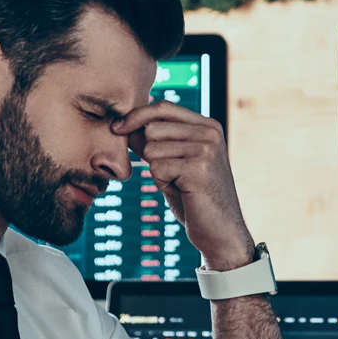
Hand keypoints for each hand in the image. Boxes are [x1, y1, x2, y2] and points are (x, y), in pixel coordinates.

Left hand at [114, 101, 254, 269]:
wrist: (220, 232)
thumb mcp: (175, 163)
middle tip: (172, 175)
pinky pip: (157, 168)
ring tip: (179, 184)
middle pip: (153, 127)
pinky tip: (182, 192)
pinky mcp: (198, 168)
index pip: (163, 107)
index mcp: (208, 126)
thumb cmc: (195, 198)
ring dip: (157, 171)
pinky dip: (162, 184)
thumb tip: (122, 123)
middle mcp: (210, 133)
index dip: (136, 115)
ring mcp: (206, 149)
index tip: (117, 128)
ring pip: (152, 149)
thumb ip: (155, 141)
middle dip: (150, 153)